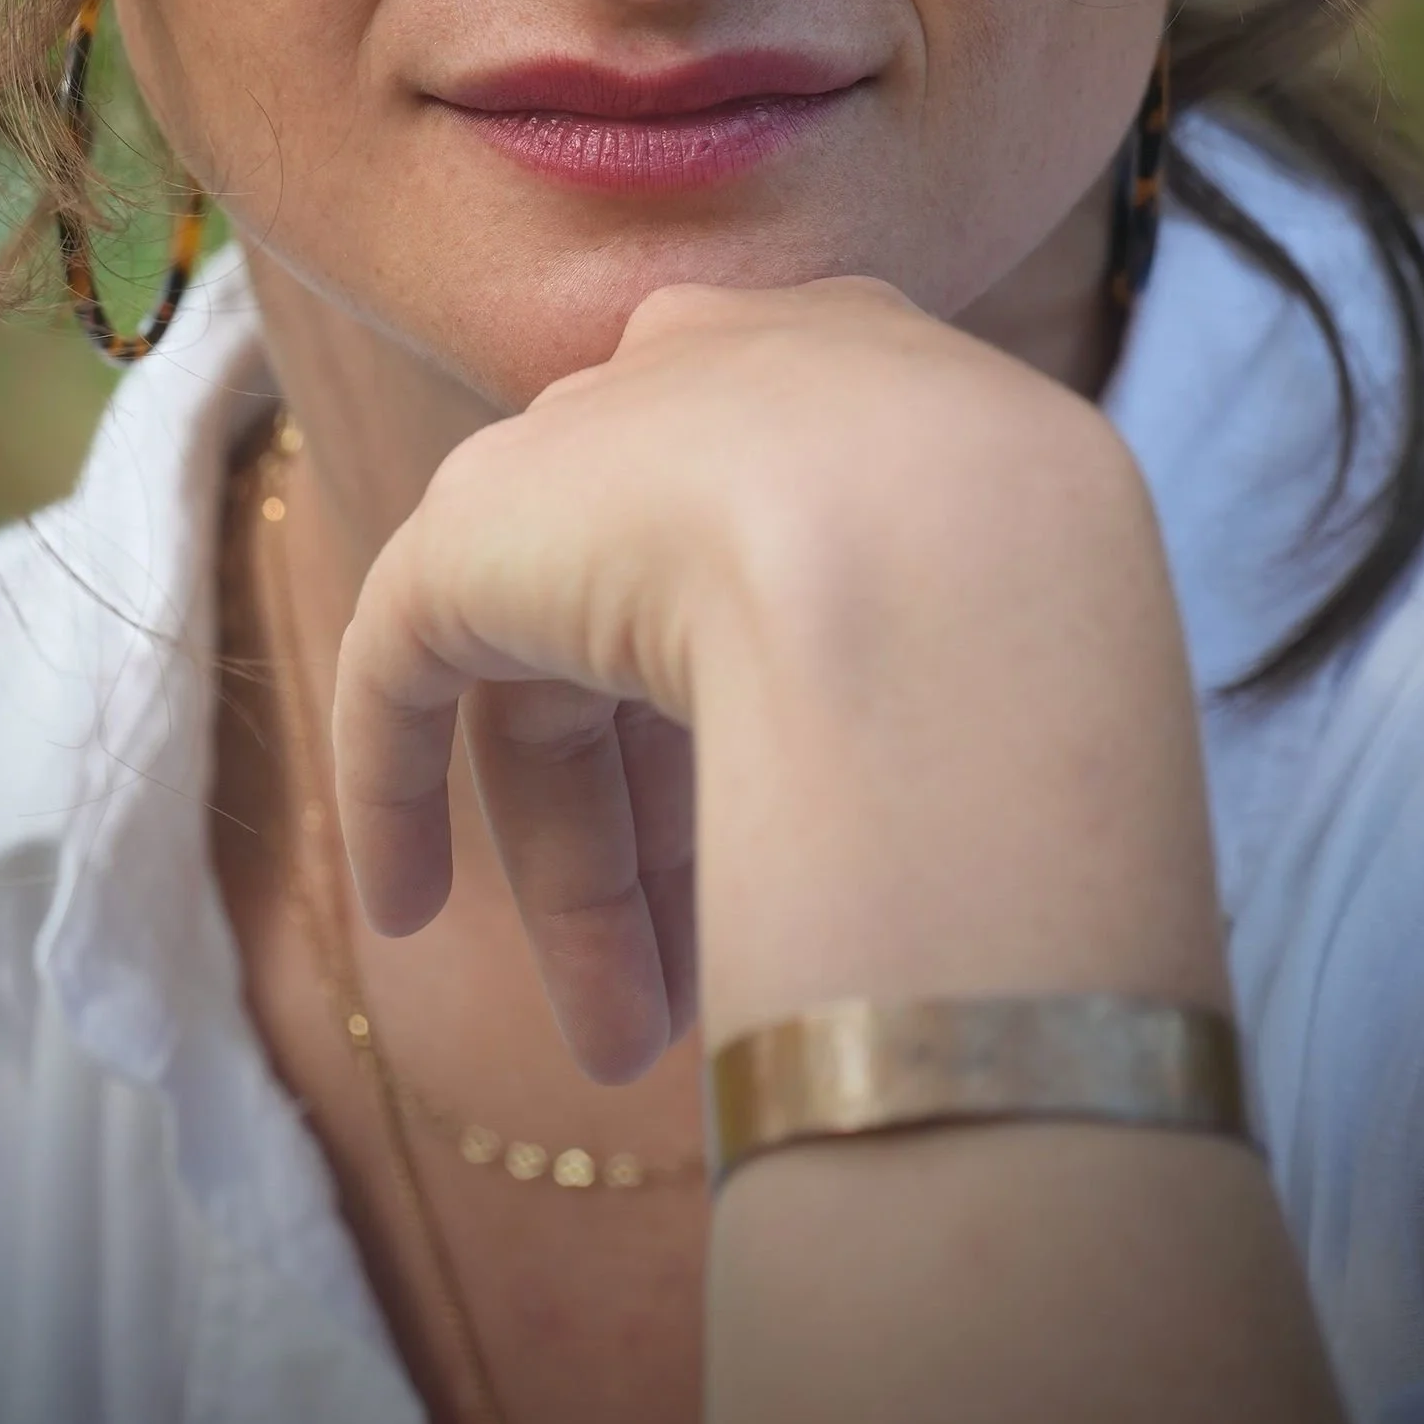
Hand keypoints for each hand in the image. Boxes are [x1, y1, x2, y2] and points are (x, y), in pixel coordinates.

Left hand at [332, 277, 1224, 1082]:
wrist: (932, 538)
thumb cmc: (1025, 590)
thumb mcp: (1017, 597)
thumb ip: (943, 642)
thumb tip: (952, 781)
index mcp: (853, 378)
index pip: (778, 560)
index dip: (776, 718)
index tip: (801, 847)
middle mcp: (707, 388)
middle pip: (661, 641)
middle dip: (679, 838)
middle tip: (697, 1006)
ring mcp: (585, 450)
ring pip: (556, 687)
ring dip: (586, 875)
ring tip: (621, 1045)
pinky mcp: (471, 524)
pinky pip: (409, 660)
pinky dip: (398, 785)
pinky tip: (403, 913)